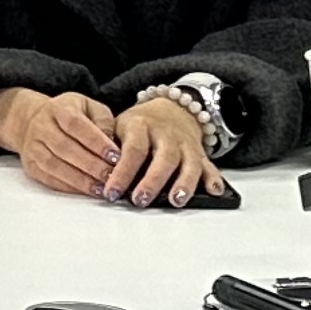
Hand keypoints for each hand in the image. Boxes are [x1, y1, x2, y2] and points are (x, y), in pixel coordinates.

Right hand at [0, 85, 124, 198]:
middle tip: (112, 177)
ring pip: (54, 165)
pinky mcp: (30, 165)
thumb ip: (103, 121)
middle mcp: (41, 126)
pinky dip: (68, 187)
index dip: (96, 142)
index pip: (76, 124)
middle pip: (65, 148)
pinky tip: (86, 190)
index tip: (116, 156)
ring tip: (101, 188)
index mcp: (58, 109)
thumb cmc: (69, 115)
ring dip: (80, 179)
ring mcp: (32, 147)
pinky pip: (48, 178)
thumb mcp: (89, 107)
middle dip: (91, 165)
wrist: (32, 121)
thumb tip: (111, 144)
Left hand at [102, 95, 224, 209]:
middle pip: (163, 157)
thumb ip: (110, 148)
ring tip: (176, 201)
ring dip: (184, 183)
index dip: (122, 171)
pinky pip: (210, 166)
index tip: (112, 191)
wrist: (170, 109)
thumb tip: (96, 175)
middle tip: (141, 200)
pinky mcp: (200, 153)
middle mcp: (166, 134)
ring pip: (189, 163)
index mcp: (141, 125)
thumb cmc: (139, 125)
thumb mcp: (118, 127)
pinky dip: (213, 179)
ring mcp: (185, 144)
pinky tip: (214, 192)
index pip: (133, 149)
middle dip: (152, 181)